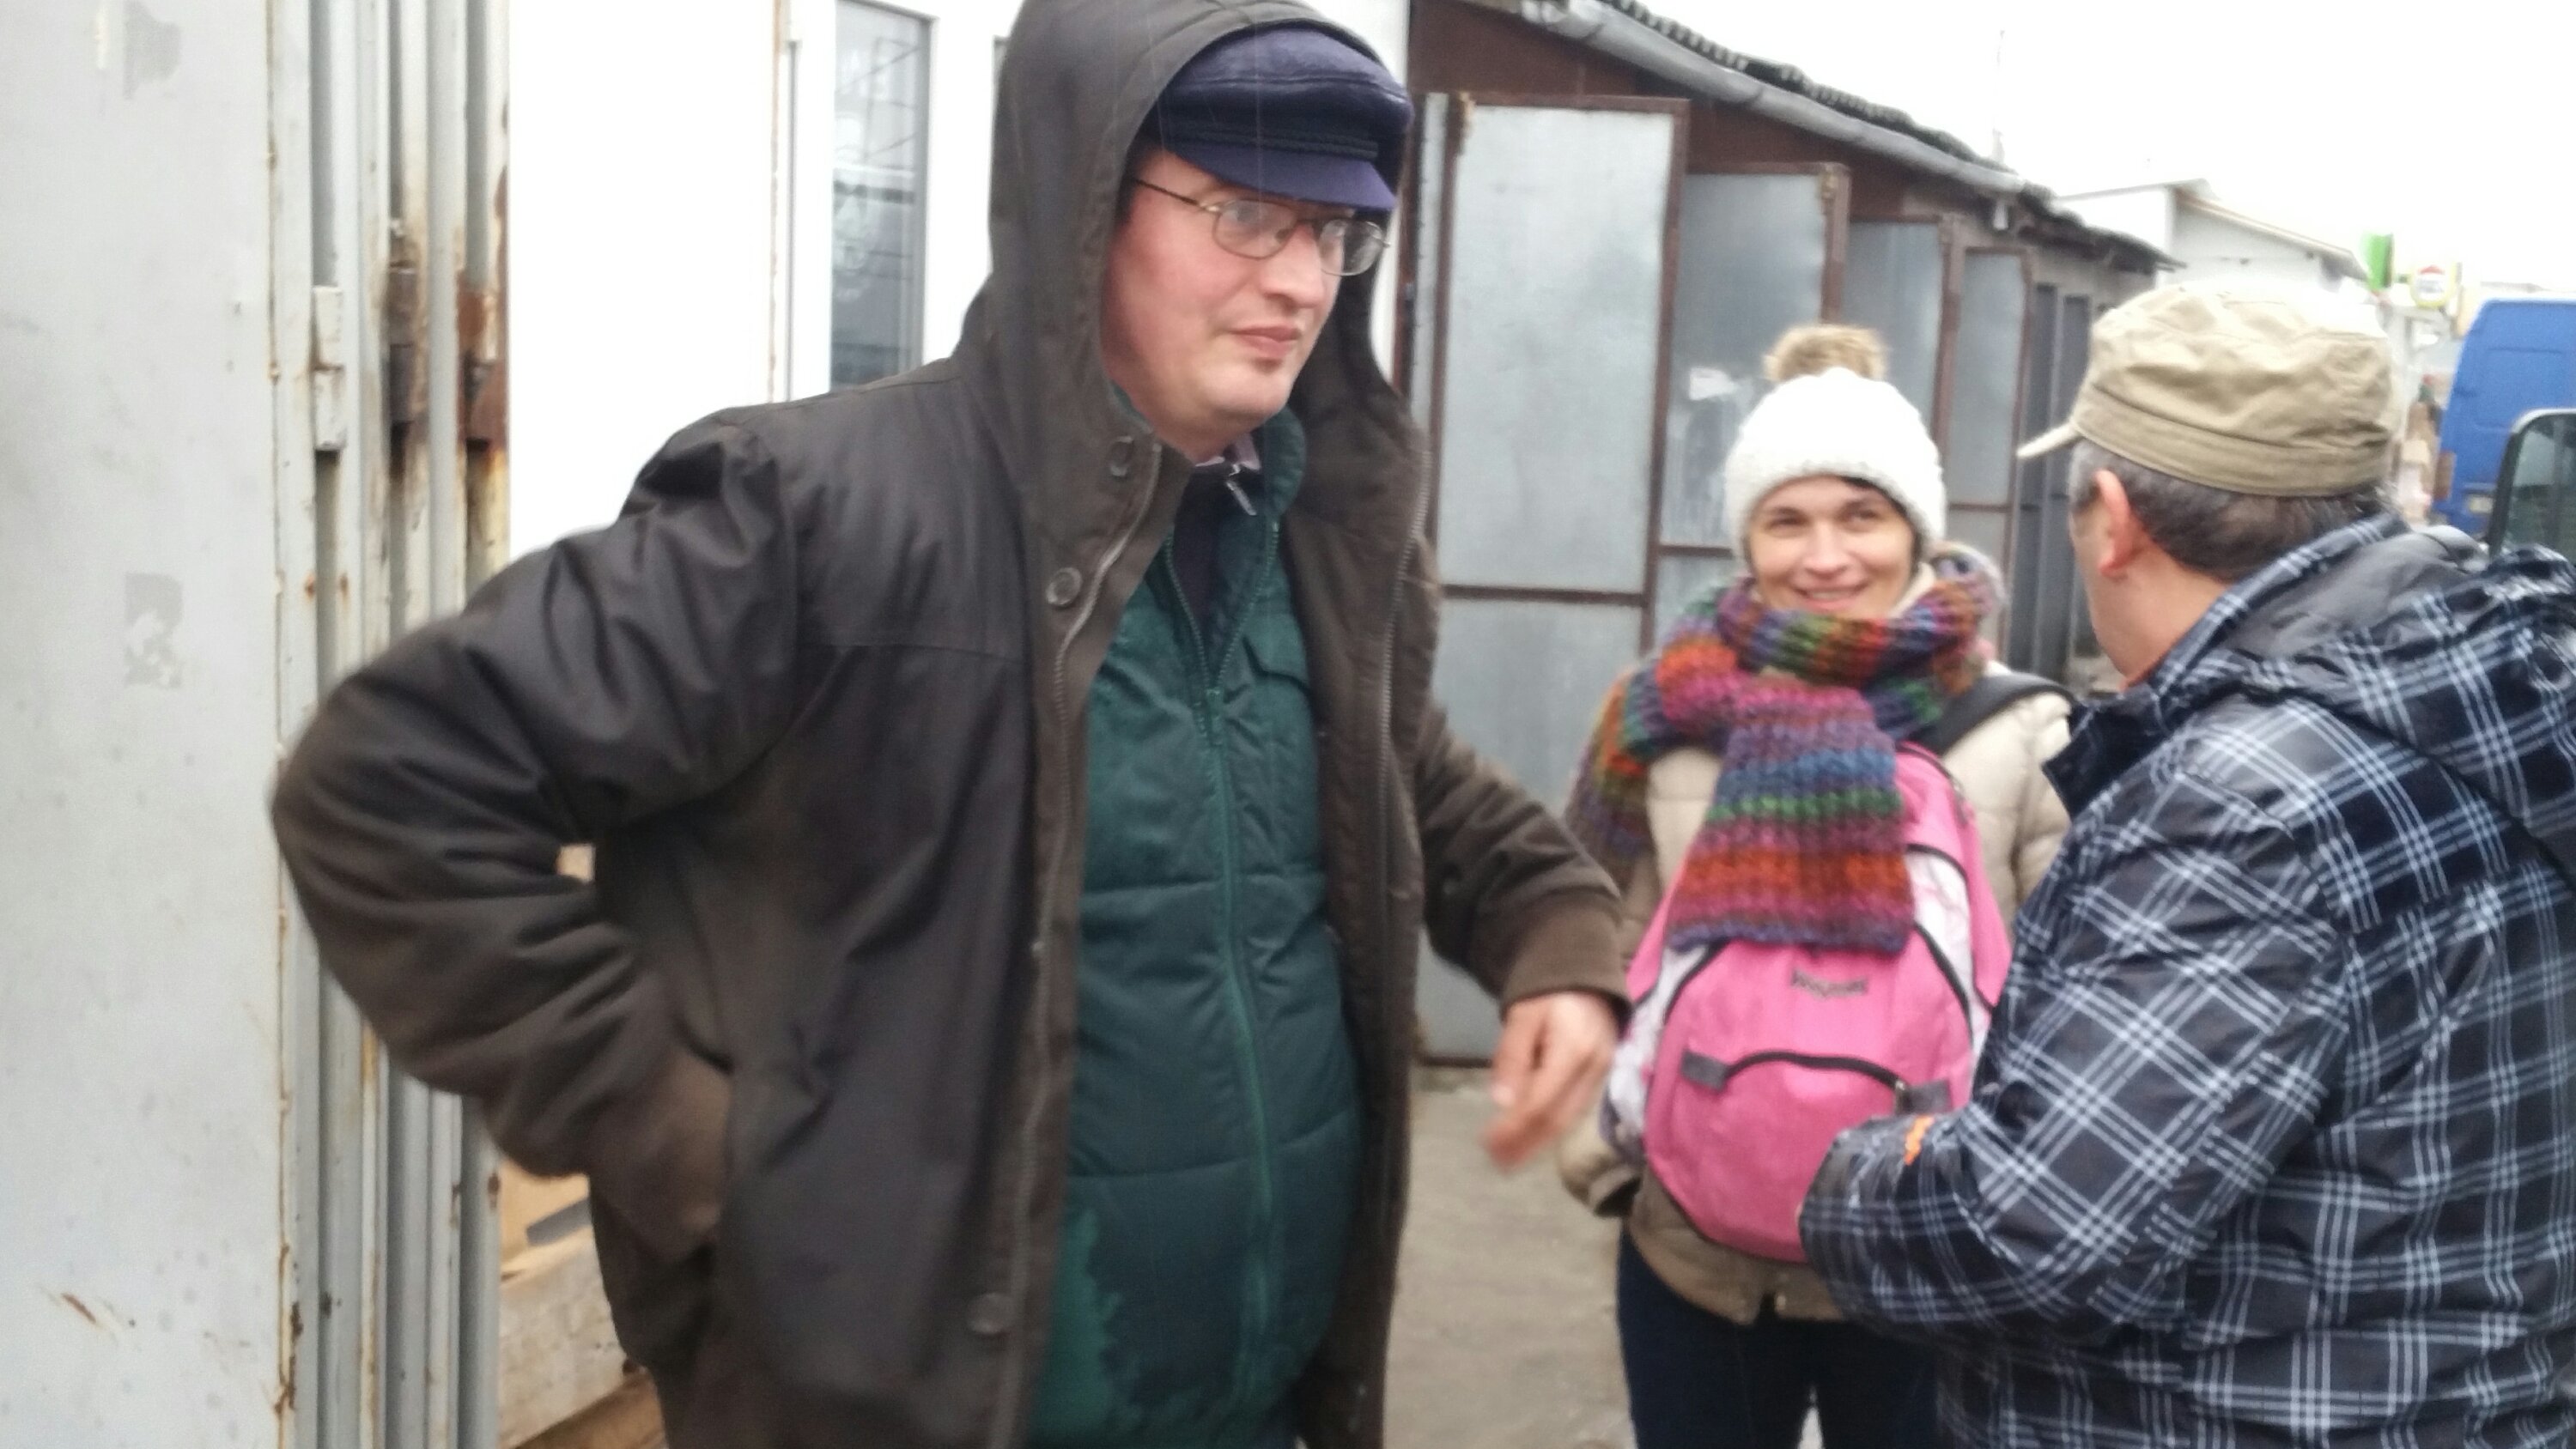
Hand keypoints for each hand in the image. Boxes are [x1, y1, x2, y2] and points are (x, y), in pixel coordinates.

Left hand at [1482, 991, 1617, 1169]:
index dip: (1515, 1127)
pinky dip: (1550, 1130)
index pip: (1542, 1101)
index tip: (1489, 1144)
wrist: (1587, 982)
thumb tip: (1501, 1102)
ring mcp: (1601, 1076)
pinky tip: (1531, 1140)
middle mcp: (1593, 1069)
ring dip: (1537, 1143)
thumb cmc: (1549, 995)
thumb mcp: (1522, 1016)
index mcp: (1573, 1050)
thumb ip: (1512, 1057)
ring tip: (1509, 1159)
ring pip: (1568, 1120)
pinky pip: (1574, 1112)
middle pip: (1558, 1118)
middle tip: (1496, 1161)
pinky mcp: (1600, 1080)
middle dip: (1526, 1143)